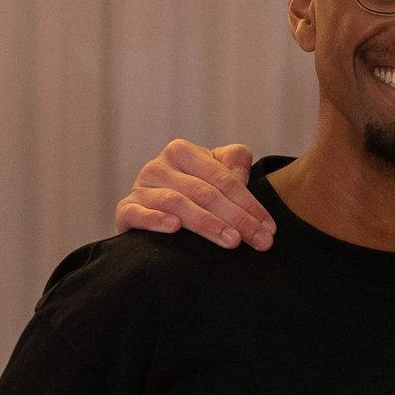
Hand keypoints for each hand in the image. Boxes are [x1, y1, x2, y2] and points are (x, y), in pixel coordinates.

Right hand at [114, 140, 270, 250]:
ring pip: (177, 203)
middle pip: (204, 193)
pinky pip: (138, 214)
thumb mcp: (215, 171)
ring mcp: (140, 188)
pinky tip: (175, 228)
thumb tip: (240, 169)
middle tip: (259, 241)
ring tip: (232, 241)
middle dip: (237, 219)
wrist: (152, 212)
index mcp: (183, 152)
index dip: (249, 204)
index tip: (270, 228)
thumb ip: (233, 162)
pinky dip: (155, 220)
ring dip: (207, 223)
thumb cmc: (193, 190)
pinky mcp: (125, 210)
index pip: (223, 179)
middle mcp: (159, 167)